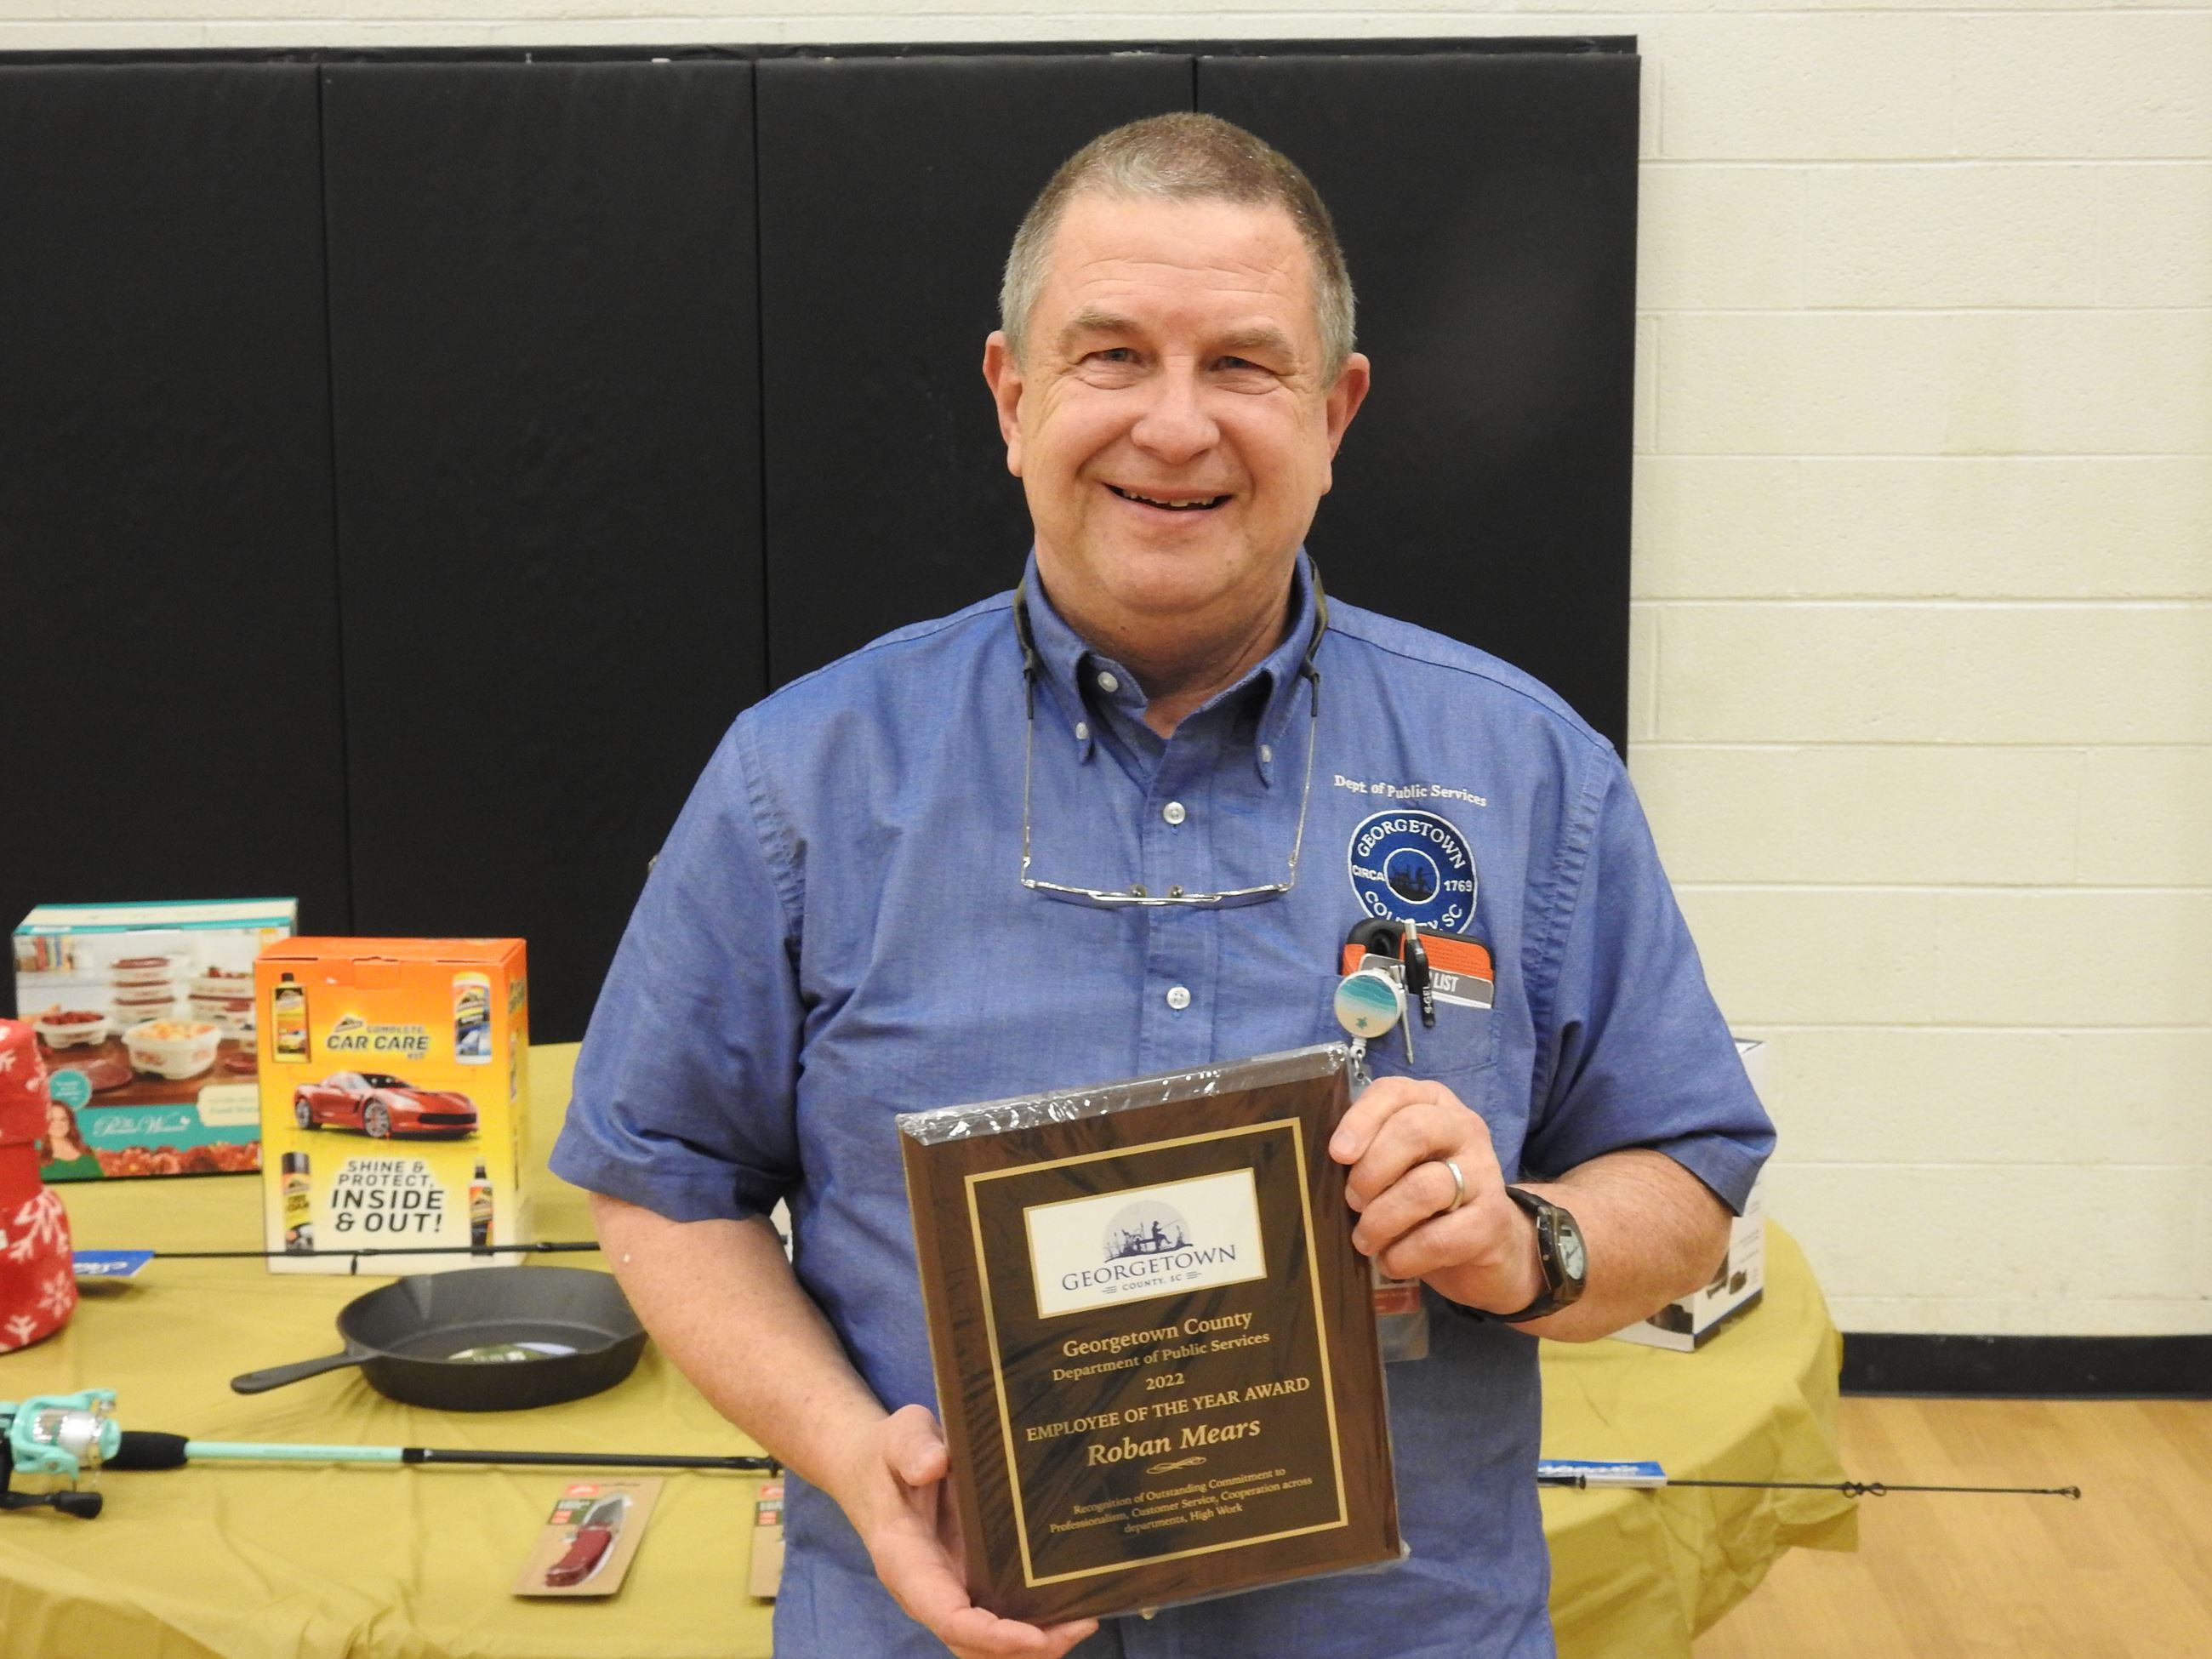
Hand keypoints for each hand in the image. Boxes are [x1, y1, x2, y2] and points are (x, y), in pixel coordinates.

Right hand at [840, 1403, 1099, 1658]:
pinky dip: (1031, 1621)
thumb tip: (934, 1464)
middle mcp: (928, 1588)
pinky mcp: (967, 1578)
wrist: (872, 1466)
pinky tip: (1069, 1604)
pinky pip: (997, 1614)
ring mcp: (949, 1587)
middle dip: (1025, 1649)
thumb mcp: (899, 1436)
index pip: (947, 1616)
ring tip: (1084, 1621)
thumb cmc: (888, 1454)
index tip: (1031, 1636)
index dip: (989, 1635)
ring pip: (988, 1639)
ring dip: (1035, 1642)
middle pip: (973, 1643)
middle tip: (1080, 1626)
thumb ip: (912, 1447)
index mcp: (907, 1563)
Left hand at [1328, 1074, 1543, 1316]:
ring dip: (1381, 1220)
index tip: (1338, 1154)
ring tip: (1365, 1240)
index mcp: (1432, 1103)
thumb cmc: (1423, 1196)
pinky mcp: (1491, 1221)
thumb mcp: (1395, 1164)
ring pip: (1424, 1187)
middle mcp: (1463, 1129)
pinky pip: (1439, 1238)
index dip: (1361, 1120)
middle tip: (1353, 1202)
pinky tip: (1392, 1261)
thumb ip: (1365, 1153)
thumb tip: (1320, 1167)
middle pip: (1412, 1131)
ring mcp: (1484, 1173)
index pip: (1394, 1092)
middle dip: (1370, 1171)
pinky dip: (1404, 1255)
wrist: (1487, 1243)